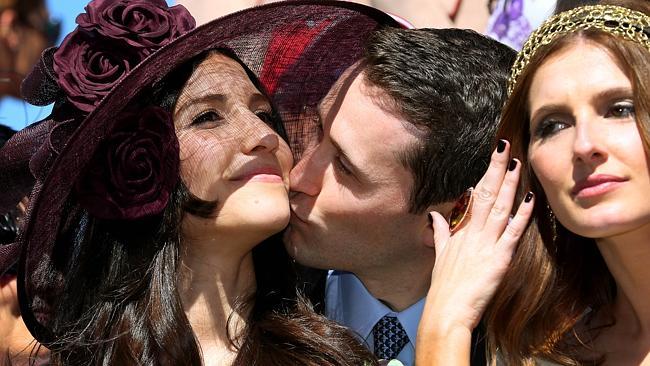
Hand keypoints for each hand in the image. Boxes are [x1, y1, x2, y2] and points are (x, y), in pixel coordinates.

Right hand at [416, 140, 533, 364]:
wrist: (446, 311)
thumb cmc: (443, 287)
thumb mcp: (439, 256)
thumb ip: (440, 233)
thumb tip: (434, 215)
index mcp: (459, 231)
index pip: (474, 196)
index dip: (485, 175)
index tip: (494, 157)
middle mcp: (471, 233)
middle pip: (486, 194)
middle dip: (496, 169)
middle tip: (505, 147)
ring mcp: (484, 244)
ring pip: (499, 208)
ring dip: (509, 185)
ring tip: (517, 163)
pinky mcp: (498, 259)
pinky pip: (512, 233)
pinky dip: (521, 215)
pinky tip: (530, 199)